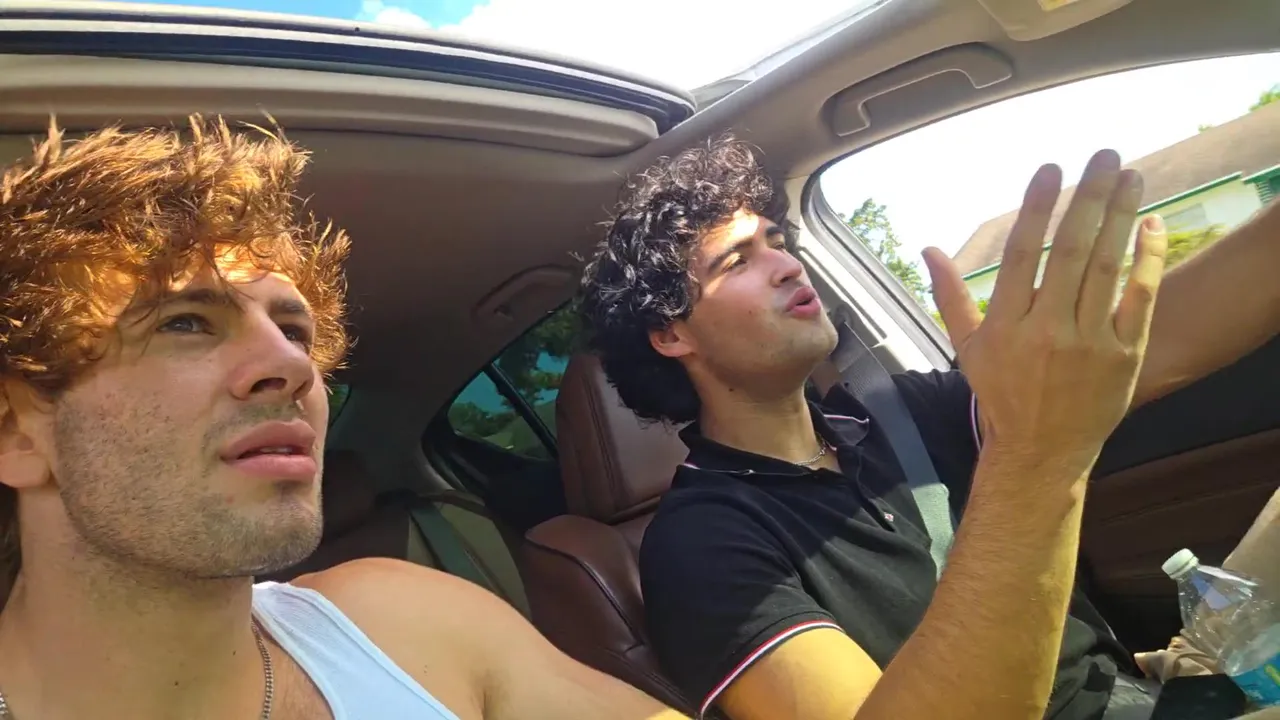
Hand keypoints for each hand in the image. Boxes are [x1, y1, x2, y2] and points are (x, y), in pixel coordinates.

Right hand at [922, 150, 1168, 473]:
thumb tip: (929, 249)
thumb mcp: (967, 347)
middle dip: (1090, 197)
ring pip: (1107, 267)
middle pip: (1072, 250)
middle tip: (1105, 157)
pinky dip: (1147, 259)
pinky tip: (1151, 226)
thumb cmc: (1002, 395)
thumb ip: (951, 295)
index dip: (1038, 208)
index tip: (1051, 169)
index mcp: (1006, 325)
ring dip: (1122, 216)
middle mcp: (1047, 330)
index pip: (1024, 253)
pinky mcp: (1123, 355)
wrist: (1041, 451)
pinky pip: (1139, 298)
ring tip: (1131, 177)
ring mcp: (1089, 343)